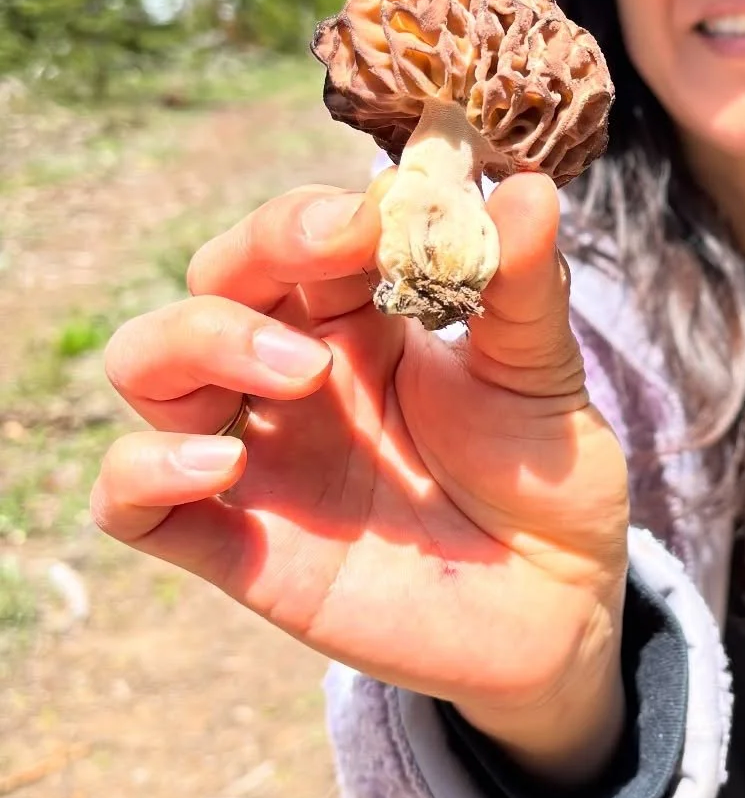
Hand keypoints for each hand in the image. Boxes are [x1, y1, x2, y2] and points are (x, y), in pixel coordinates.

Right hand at [92, 172, 630, 785]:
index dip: (324, 210)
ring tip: (301, 369)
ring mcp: (260, 454)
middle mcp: (293, 371)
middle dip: (260, 249)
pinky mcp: (238, 545)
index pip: (300, 232)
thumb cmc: (546, 477)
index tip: (384, 209)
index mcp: (361, 316)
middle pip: (215, 278)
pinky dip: (147, 471)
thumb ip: (526, 285)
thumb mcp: (542, 374)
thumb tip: (529, 189)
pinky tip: (225, 467)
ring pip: (150, 366)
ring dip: (201, 340)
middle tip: (338, 253)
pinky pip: (131, 502)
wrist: (561, 608)